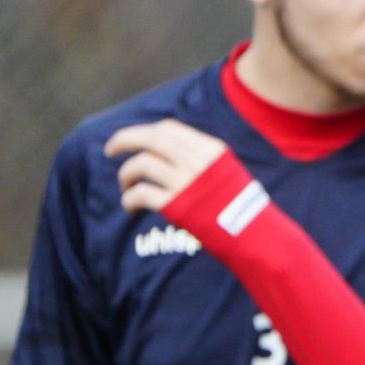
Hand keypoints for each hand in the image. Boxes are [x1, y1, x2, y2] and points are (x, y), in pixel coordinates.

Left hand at [104, 119, 230, 214]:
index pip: (169, 129)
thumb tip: (168, 153)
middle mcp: (197, 161)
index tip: (133, 140)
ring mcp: (186, 183)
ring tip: (126, 186)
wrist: (255, 235)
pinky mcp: (177, 206)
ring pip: (141, 164)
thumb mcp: (227, 171)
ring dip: (126, 174)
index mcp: (210, 149)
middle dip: (125, 140)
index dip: (145, 132)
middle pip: (151, 139)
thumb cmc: (240, 207)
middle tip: (109, 150)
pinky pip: (141, 194)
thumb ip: (201, 159)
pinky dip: (129, 199)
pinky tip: (129, 207)